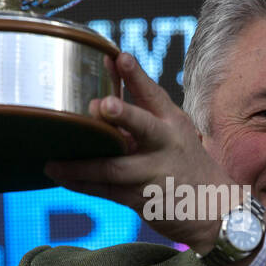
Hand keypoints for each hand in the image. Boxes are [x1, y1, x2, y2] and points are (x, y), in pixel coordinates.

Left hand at [43, 52, 240, 252]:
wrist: (212, 209)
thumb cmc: (183, 162)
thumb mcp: (173, 131)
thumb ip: (141, 113)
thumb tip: (99, 95)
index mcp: (172, 122)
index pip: (153, 94)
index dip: (136, 75)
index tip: (120, 56)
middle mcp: (166, 143)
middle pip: (142, 126)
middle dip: (123, 114)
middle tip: (102, 105)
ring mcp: (155, 172)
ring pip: (114, 167)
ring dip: (81, 166)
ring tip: (52, 163)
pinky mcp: (143, 198)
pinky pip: (106, 190)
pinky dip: (82, 184)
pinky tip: (61, 177)